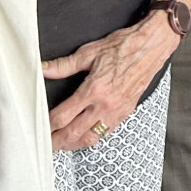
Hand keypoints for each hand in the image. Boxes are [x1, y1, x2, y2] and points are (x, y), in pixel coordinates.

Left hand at [42, 16, 179, 150]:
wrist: (151, 47)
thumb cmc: (123, 46)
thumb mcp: (89, 52)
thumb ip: (63, 65)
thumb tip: (43, 69)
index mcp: (93, 89)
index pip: (63, 116)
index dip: (48, 124)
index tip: (40, 125)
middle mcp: (105, 104)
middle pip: (74, 133)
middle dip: (57, 141)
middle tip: (45, 144)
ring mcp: (116, 111)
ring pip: (90, 138)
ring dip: (73, 144)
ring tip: (62, 144)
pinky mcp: (125, 112)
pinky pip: (105, 133)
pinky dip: (91, 138)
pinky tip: (84, 137)